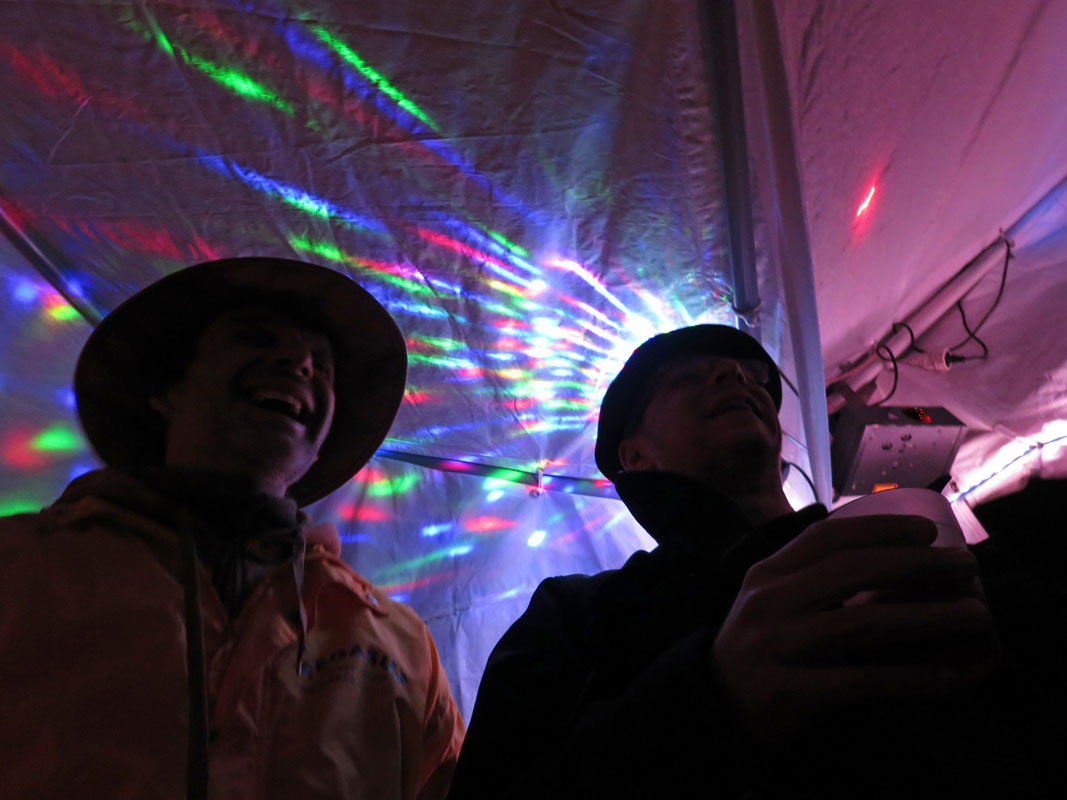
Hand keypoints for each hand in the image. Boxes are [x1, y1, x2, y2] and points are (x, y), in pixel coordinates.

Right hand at [712, 514, 997, 751]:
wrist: (716, 706)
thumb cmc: (761, 648)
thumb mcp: (773, 602)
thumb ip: (813, 579)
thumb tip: (897, 561)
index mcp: (768, 574)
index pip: (826, 538)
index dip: (880, 529)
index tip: (929, 531)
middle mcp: (770, 602)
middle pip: (851, 570)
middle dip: (918, 564)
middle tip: (967, 568)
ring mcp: (776, 646)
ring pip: (862, 623)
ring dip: (927, 617)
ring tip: (974, 616)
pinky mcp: (788, 692)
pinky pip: (859, 682)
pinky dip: (908, 680)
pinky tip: (945, 677)